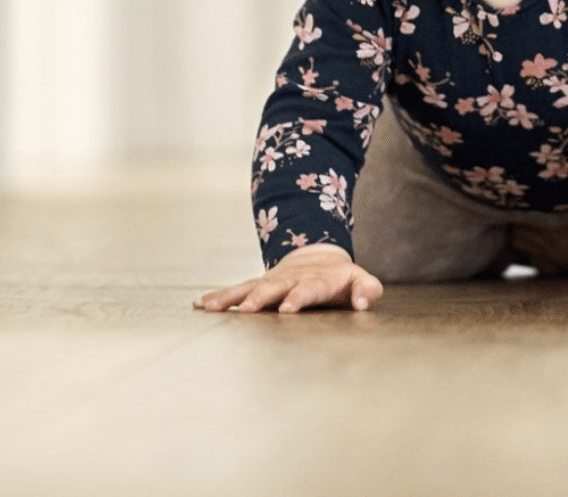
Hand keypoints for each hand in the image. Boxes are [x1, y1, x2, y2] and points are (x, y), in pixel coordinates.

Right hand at [193, 243, 383, 313]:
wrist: (320, 258)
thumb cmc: (342, 279)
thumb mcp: (361, 282)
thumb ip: (366, 291)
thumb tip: (362, 303)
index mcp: (317, 280)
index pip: (309, 289)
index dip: (299, 297)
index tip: (287, 308)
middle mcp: (291, 279)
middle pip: (274, 287)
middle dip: (260, 298)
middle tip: (247, 310)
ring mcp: (273, 281)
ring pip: (251, 287)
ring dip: (232, 297)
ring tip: (212, 307)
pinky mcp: (259, 285)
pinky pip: (237, 290)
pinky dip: (220, 297)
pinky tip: (201, 305)